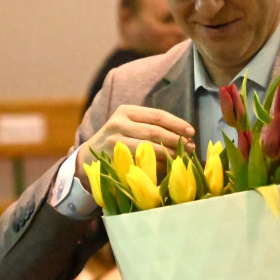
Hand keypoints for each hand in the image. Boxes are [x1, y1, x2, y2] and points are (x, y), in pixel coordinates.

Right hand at [77, 104, 195, 188]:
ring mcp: (113, 142)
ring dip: (168, 153)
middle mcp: (118, 123)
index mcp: (126, 111)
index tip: (191, 131)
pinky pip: (140, 162)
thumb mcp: (130, 126)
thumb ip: (151, 127)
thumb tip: (185, 137)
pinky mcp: (112, 159)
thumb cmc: (118, 141)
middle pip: (153, 131)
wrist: (87, 158)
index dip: (176, 123)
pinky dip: (156, 166)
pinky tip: (167, 168)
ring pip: (147, 147)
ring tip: (182, 157)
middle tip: (191, 147)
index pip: (157, 115)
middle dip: (175, 139)